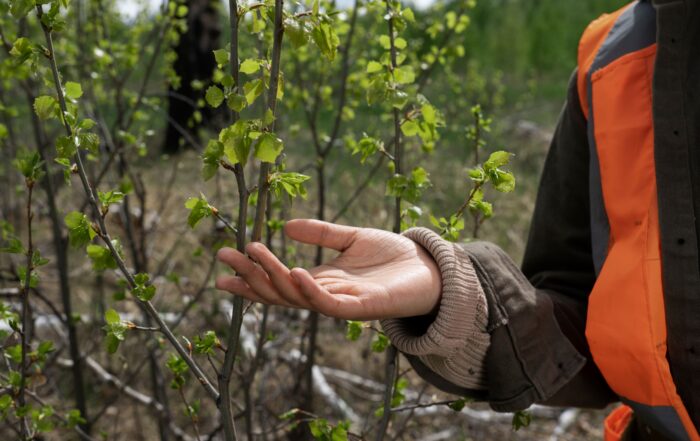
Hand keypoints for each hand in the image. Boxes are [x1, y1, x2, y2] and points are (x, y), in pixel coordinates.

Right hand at [215, 219, 441, 319]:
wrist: (430, 268)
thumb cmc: (393, 256)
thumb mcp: (352, 237)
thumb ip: (322, 233)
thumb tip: (287, 226)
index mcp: (321, 280)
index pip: (277, 280)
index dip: (250, 272)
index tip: (224, 258)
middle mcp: (325, 295)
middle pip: (278, 291)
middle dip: (250, 276)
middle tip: (224, 256)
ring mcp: (342, 304)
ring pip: (297, 297)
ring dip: (273, 278)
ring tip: (253, 254)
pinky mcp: (362, 308)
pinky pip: (329, 304)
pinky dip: (310, 291)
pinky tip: (294, 271)